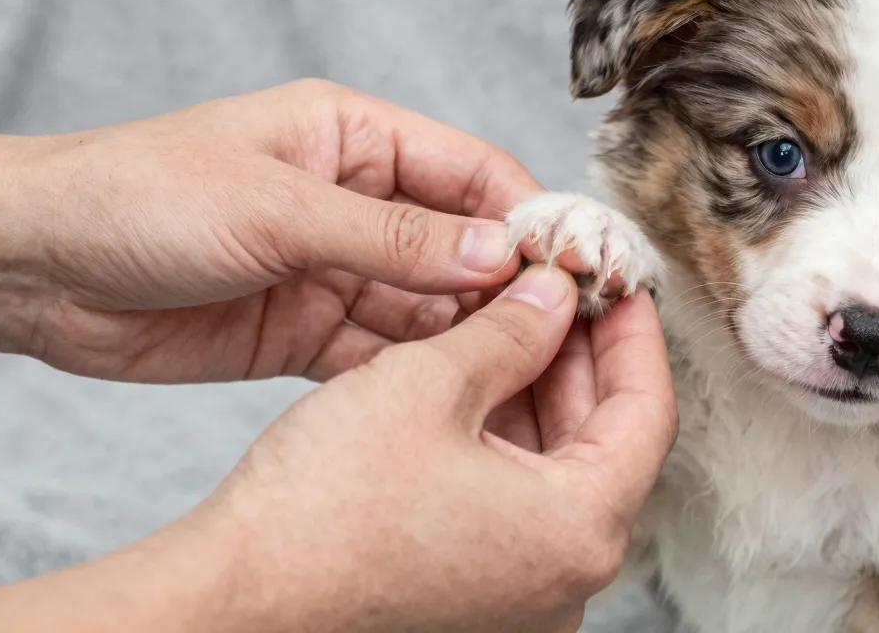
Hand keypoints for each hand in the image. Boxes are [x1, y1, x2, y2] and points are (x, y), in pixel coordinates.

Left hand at [0, 79, 539, 382]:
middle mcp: (357, 201)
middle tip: (561, 331)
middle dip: (510, 284)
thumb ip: (392, 237)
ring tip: (520, 370)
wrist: (35, 270)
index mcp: (355, 137)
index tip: (574, 265)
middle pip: (462, 242)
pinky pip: (381, 351)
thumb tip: (500, 253)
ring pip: (429, 304)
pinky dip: (416, 371)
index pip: (471, 171)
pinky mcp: (307, 328)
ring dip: (469, 335)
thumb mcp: (276, 208)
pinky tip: (452, 391)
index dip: (528, 216)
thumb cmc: (140, 196)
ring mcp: (335, 268)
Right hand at [0, 265, 678, 632]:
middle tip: (564, 285)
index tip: (619, 279)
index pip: (647, 411)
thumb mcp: (431, 382)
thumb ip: (513, 330)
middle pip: (605, 439)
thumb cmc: (321, 507)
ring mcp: (521, 594)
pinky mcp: (476, 596)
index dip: (634, 331)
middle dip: (582, 353)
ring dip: (543, 388)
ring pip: (560, 467)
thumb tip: (554, 295)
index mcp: (578, 530)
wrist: (230, 599)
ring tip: (520, 315)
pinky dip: (510, 435)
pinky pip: (519, 500)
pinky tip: (483, 375)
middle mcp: (565, 577)